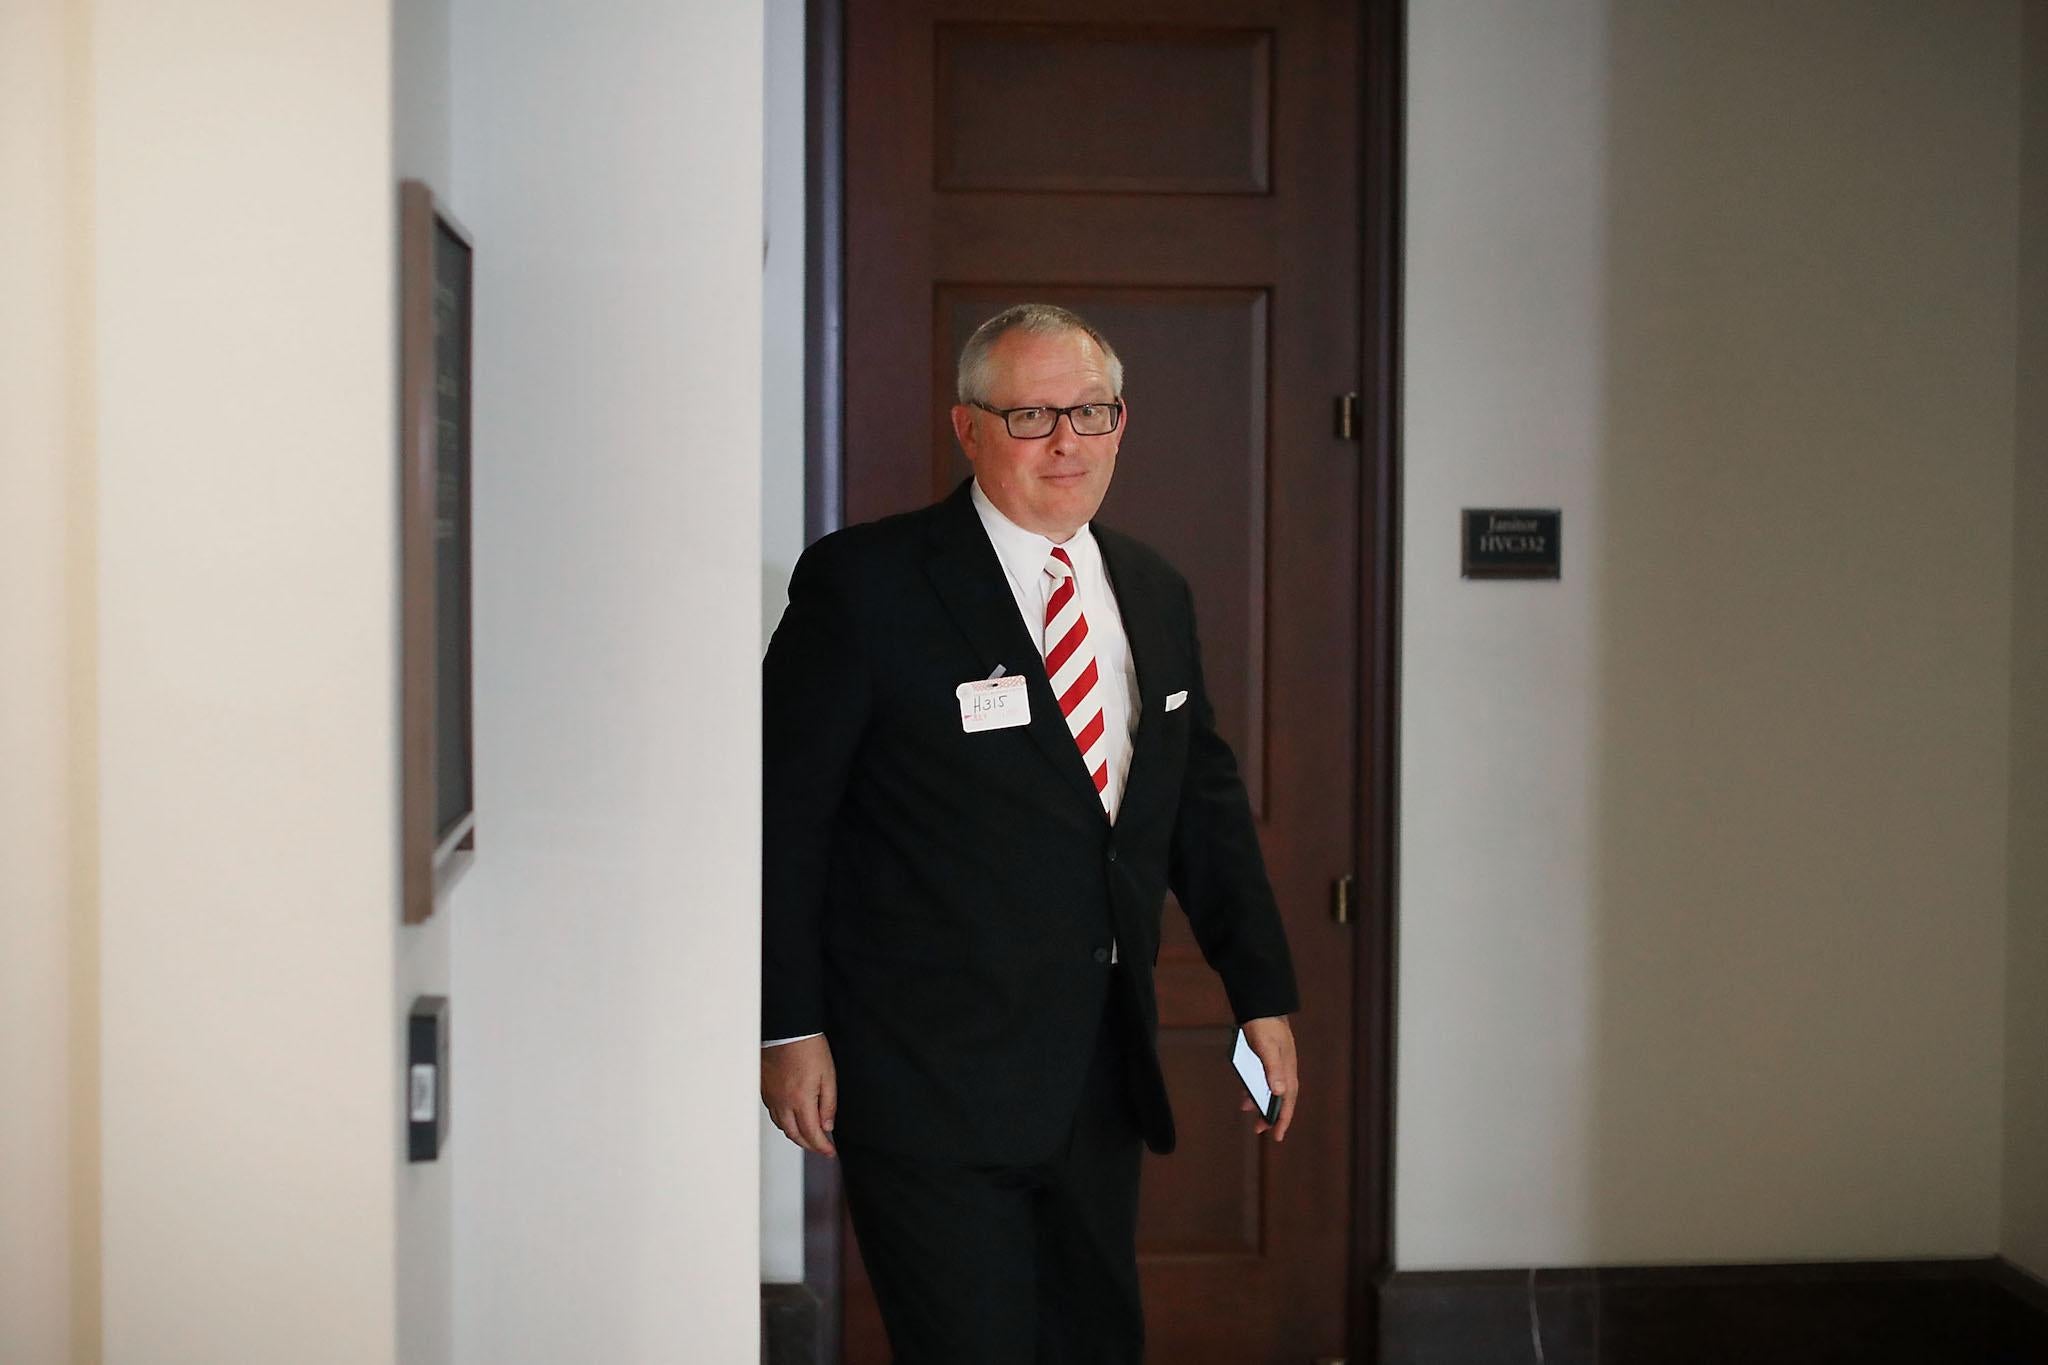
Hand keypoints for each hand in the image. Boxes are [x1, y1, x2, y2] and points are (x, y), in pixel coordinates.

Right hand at [762, 1034, 837, 1156]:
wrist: (786, 1029)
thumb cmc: (807, 1047)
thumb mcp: (828, 1075)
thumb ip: (828, 1104)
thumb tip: (827, 1126)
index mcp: (800, 1101)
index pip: (811, 1134)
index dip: (822, 1147)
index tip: (830, 1152)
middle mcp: (782, 1103)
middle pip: (795, 1135)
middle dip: (809, 1145)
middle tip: (821, 1147)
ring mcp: (771, 1097)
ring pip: (782, 1126)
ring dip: (796, 1135)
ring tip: (809, 1135)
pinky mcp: (764, 1089)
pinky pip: (773, 1114)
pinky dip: (784, 1122)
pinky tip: (792, 1118)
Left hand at [1237, 1015, 1298, 1142]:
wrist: (1262, 1006)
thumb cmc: (1265, 1026)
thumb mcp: (1267, 1047)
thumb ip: (1273, 1069)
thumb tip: (1279, 1093)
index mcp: (1287, 1071)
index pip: (1287, 1101)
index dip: (1283, 1119)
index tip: (1278, 1136)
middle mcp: (1284, 1071)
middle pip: (1281, 1100)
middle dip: (1272, 1116)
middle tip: (1260, 1130)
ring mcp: (1276, 1066)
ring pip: (1271, 1092)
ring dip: (1261, 1104)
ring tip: (1250, 1114)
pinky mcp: (1267, 1061)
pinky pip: (1263, 1082)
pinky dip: (1254, 1091)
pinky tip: (1245, 1096)